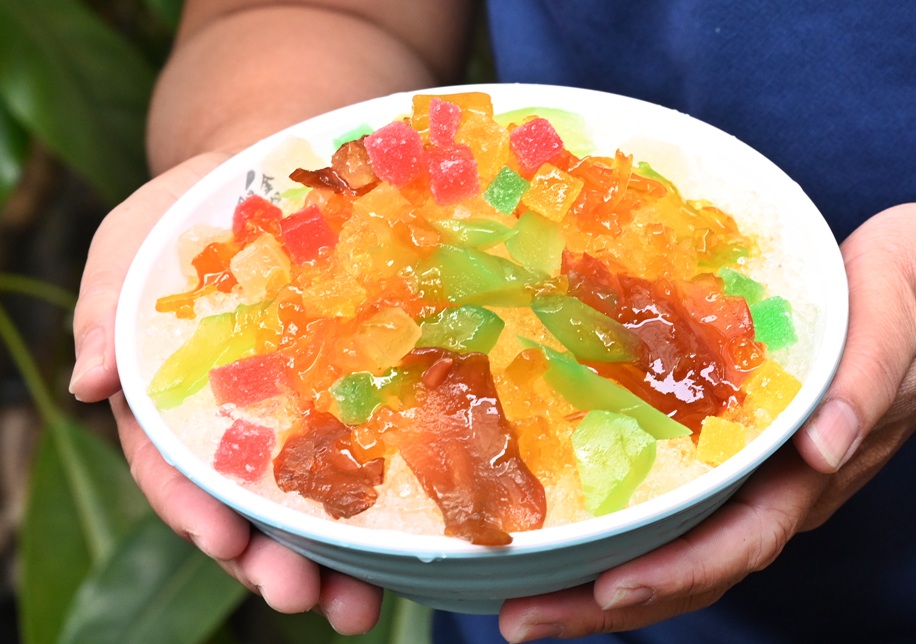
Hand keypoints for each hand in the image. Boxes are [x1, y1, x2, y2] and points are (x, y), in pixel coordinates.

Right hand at [71, 154, 383, 633]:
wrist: (267, 182)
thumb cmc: (187, 221)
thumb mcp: (132, 248)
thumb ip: (107, 311)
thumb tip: (86, 382)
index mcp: (171, 407)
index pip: (173, 471)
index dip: (194, 510)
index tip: (224, 541)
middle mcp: (234, 430)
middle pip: (244, 509)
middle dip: (268, 561)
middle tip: (301, 596)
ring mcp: (295, 423)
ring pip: (306, 506)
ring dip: (329, 560)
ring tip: (357, 605)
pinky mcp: (349, 404)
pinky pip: (364, 460)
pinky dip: (382, 506)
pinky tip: (409, 543)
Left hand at [498, 202, 915, 640]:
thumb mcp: (891, 330)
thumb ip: (861, 391)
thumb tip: (822, 450)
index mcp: (812, 474)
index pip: (740, 544)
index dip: (675, 574)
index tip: (609, 591)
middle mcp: (777, 488)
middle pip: (691, 568)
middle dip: (608, 603)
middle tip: (524, 618)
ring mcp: (755, 474)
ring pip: (677, 546)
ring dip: (602, 581)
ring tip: (529, 597)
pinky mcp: (735, 445)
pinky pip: (676, 501)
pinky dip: (622, 528)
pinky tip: (571, 528)